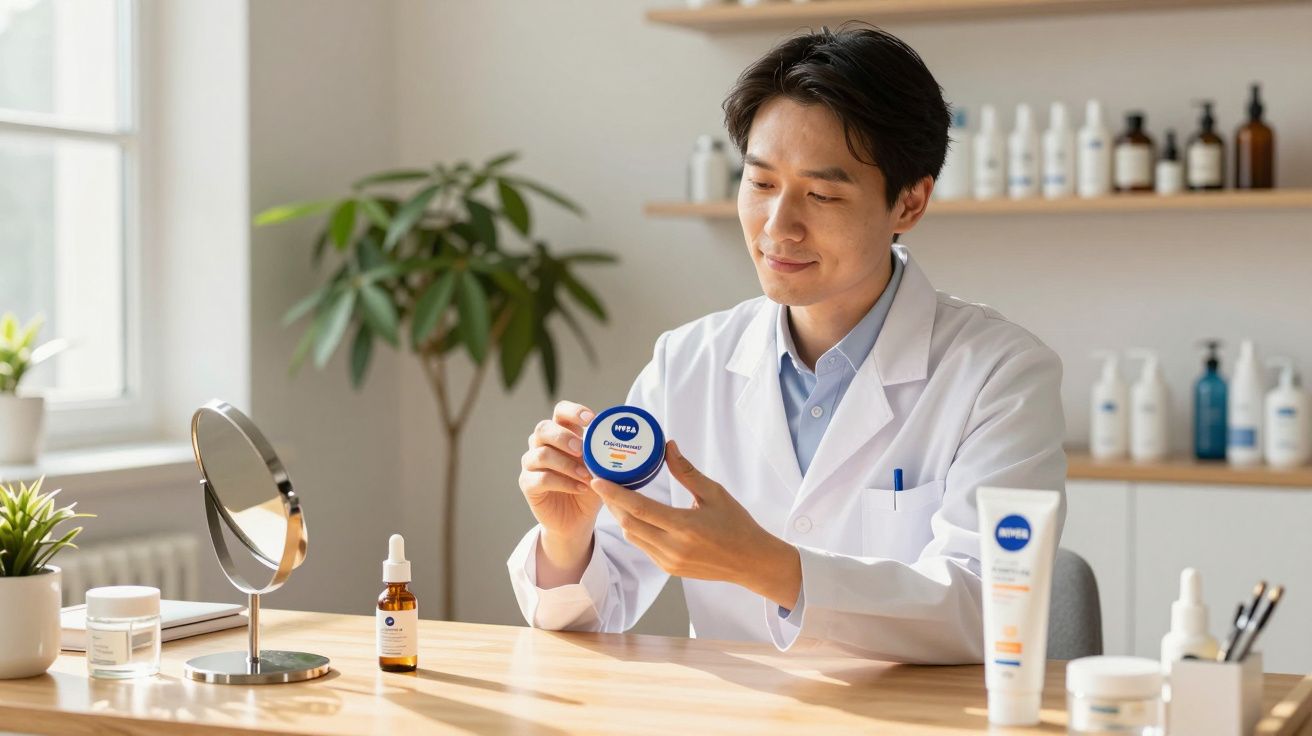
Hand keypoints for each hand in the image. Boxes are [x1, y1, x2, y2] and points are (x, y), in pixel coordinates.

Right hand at [520, 401, 601, 577]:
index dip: (573, 411)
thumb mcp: (600, 468)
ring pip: (541, 454)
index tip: (591, 419)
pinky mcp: (528, 484)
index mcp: (561, 433)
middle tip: (582, 450)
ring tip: (587, 476)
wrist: (576, 520)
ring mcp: (531, 463)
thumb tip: (624, 441)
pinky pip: (542, 478)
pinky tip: (580, 488)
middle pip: (543, 429)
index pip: (560, 411)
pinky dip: (563, 482)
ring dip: (567, 464)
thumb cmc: (589, 488)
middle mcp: (541, 444)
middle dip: (564, 438)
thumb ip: (603, 454)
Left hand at [592, 441, 802, 609]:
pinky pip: (643, 547)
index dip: (614, 493)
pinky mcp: (669, 569)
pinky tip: (635, 514)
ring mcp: (669, 562)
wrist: (751, 562)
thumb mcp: (714, 493)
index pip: (639, 508)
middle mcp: (673, 548)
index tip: (597, 479)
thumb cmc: (737, 525)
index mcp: (684, 527)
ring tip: (616, 495)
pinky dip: (635, 529)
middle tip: (603, 481)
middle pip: (629, 523)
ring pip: (633, 536)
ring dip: (622, 516)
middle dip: (612, 503)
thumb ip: (686, 471)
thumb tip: (668, 446)